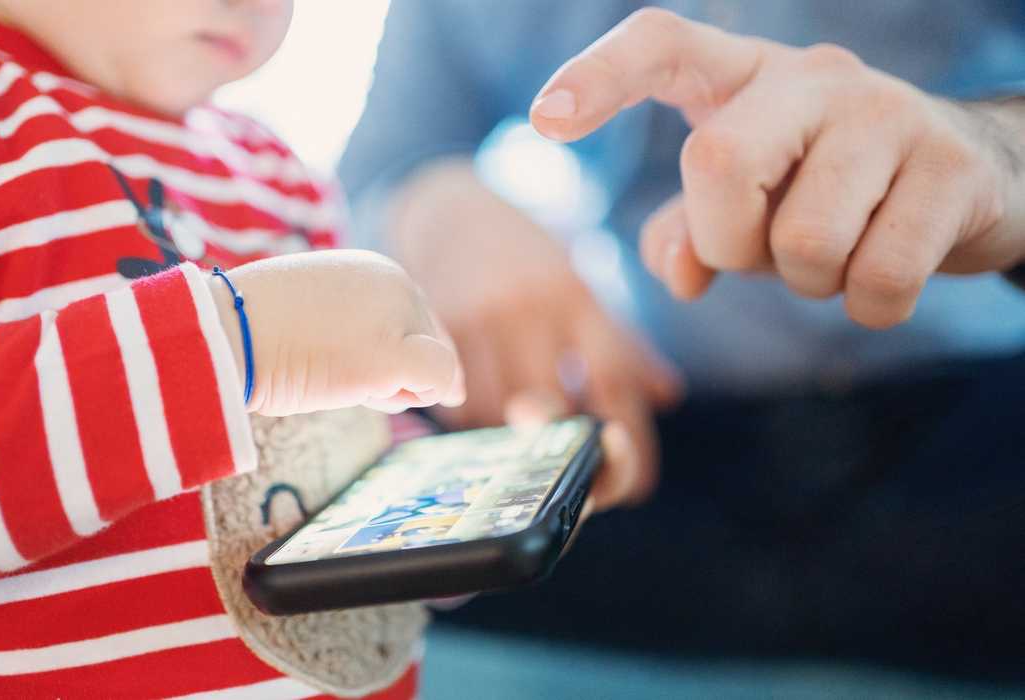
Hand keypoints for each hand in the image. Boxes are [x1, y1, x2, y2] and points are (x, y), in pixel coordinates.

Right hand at [210, 250, 464, 416]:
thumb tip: (397, 369)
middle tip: (339, 374)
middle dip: (399, 372)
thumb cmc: (254, 329)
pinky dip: (426, 394)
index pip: (416, 321)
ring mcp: (397, 317)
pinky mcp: (392, 355)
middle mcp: (396, 284)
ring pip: (435, 365)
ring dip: (397, 387)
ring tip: (336, 375)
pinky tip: (375, 393)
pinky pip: (441, 380)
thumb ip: (355, 327)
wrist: (223, 332)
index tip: (350, 365)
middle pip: (429, 343)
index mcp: (375, 271)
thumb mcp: (314, 314)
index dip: (395, 354)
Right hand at [388, 160, 681, 506]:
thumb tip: (667, 396)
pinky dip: (470, 418)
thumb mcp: (576, 284)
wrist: (446, 205)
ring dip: (508, 438)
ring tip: (513, 429)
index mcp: (578, 295)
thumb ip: (620, 342)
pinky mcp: (436, 326)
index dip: (630, 442)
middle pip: (556, 407)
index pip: (615, 381)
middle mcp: (533, 303)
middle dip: (562, 446)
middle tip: (563, 458)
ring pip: (498, 413)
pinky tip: (477, 404)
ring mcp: (482, 314)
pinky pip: (455, 400)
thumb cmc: (522, 256)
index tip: (633, 478)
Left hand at [531, 9, 1024, 327]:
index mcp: (745, 77)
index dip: (600, 76)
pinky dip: (869, 305)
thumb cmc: (824, 190)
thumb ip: (688, 231)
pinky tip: (884, 272)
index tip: (545, 120)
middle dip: (727, 241)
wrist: (966, 178)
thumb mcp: (744, 203)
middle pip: (717, 163)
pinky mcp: (953, 169)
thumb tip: (680, 272)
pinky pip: (878, 282)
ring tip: (835, 252)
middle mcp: (814, 78)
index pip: (663, 45)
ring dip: (808, 281)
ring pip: (803, 241)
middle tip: (763, 248)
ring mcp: (890, 114)